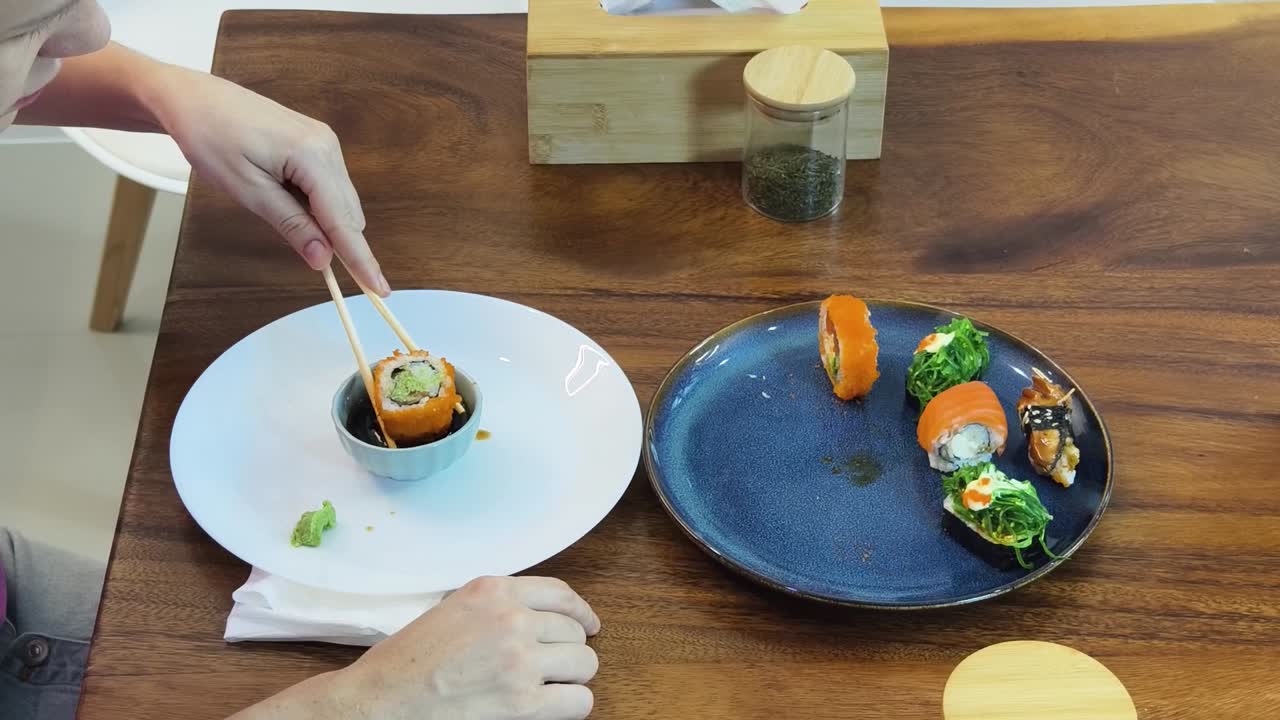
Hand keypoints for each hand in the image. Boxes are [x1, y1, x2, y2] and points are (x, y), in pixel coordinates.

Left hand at [153, 67, 387, 294]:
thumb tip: (324, 259)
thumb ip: (291, 224)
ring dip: (327, 225)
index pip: (343, 220)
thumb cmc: (211, 139)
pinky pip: (328, 186)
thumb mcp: (248, 191)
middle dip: (343, 244)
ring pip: (340, 201)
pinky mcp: (315, 143)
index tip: (379, 288)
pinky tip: (289, 204)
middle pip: (349, 212)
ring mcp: (324, 142)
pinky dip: (318, 207)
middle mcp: (328, 147)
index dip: (361, 258)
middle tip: (326, 273)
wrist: (193, 98)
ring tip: (281, 217)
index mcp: (314, 156)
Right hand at [336, 576, 601, 719]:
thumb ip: (496, 607)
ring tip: (548, 689)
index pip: (561, 594)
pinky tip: (550, 709)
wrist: (378, 703)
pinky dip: (570, 707)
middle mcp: (511, 619)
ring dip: (571, 679)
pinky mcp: (523, 703)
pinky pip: (579, 701)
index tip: (587, 626)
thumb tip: (540, 619)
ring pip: (584, 664)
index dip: (580, 613)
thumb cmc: (406, 664)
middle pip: (575, 632)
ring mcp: (520, 661)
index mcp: (492, 592)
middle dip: (568, 652)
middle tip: (551, 669)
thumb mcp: (452, 610)